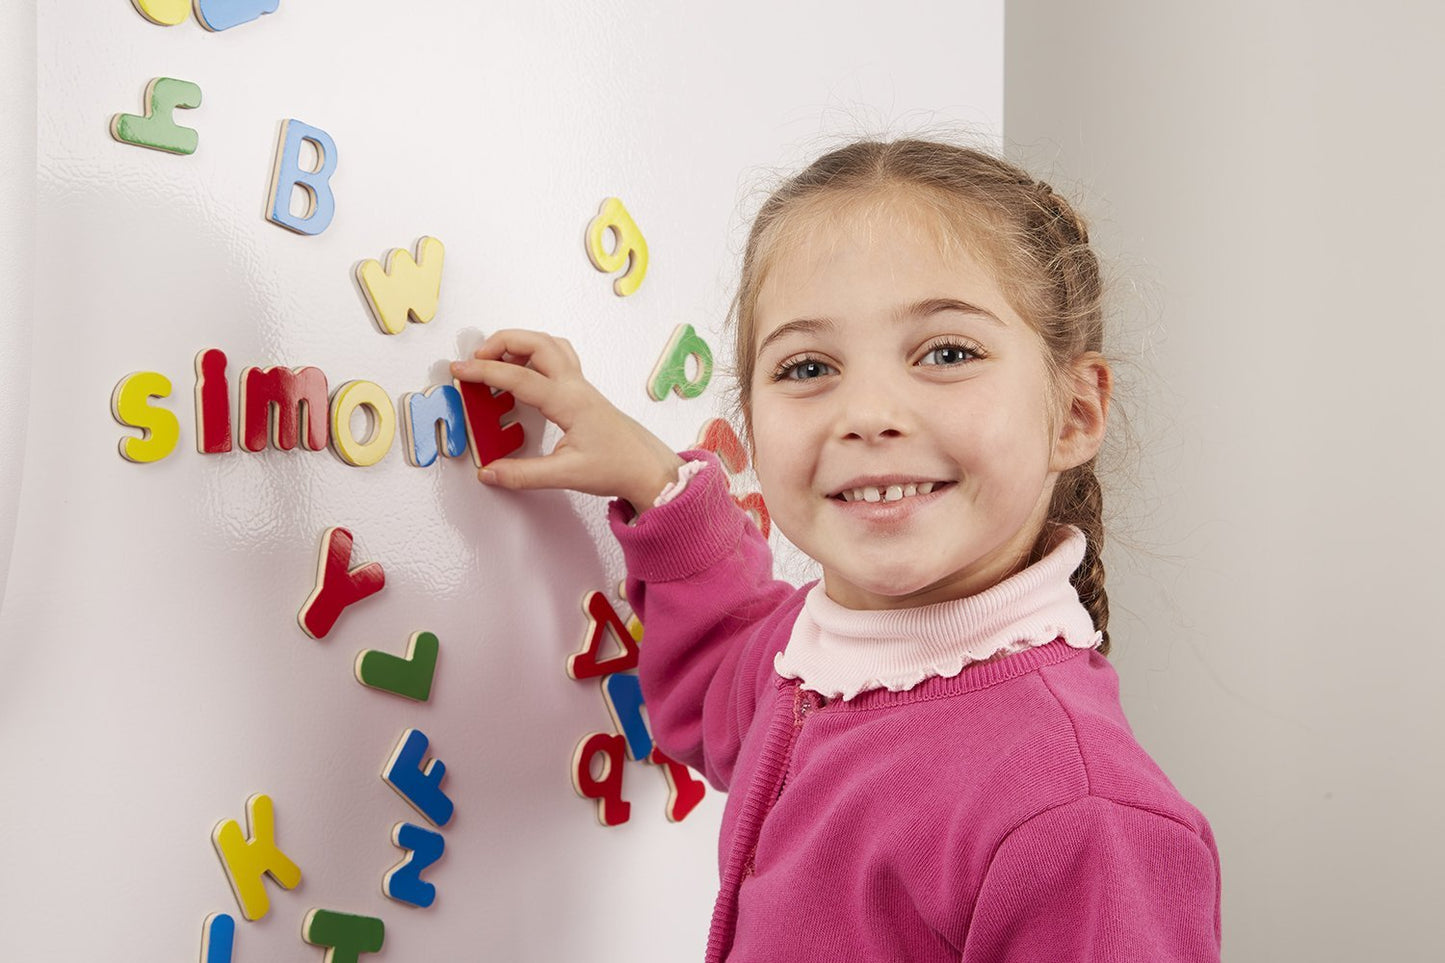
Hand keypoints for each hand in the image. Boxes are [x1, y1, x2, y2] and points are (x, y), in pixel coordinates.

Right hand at [450, 329, 685, 511]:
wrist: (648, 468)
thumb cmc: (617, 466)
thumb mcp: (566, 475)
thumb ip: (523, 474)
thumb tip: (489, 472)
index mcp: (569, 401)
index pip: (519, 377)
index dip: (485, 372)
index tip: (460, 370)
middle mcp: (575, 386)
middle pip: (537, 342)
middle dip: (502, 341)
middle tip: (476, 358)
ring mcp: (581, 385)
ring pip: (549, 344)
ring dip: (520, 344)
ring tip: (495, 361)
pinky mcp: (583, 391)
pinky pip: (558, 358)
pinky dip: (535, 355)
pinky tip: (523, 372)